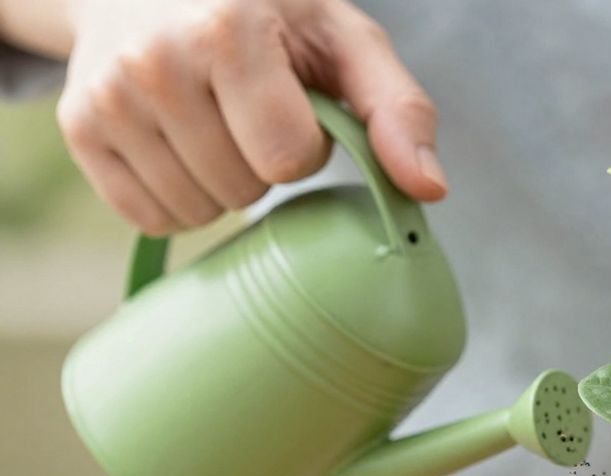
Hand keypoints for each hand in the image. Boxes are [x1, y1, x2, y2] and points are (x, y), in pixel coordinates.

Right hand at [57, 0, 445, 234]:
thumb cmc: (270, 15)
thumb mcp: (344, 40)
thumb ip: (398, 111)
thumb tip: (430, 190)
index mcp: (227, 31)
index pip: (289, 158)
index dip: (306, 145)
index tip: (295, 104)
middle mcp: (154, 62)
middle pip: (243, 189)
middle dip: (263, 164)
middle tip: (251, 110)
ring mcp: (107, 98)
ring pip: (197, 210)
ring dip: (224, 184)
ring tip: (218, 122)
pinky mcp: (79, 129)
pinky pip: (150, 218)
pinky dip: (179, 197)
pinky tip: (182, 143)